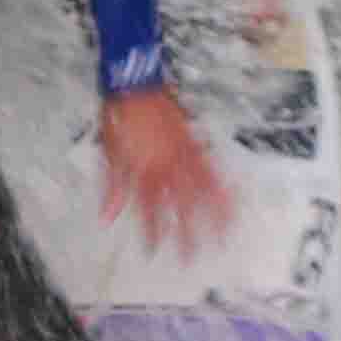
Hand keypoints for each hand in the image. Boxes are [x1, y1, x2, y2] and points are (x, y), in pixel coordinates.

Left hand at [95, 83, 232, 258]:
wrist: (134, 83)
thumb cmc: (118, 116)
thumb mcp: (108, 152)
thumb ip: (112, 188)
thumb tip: (107, 215)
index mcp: (142, 172)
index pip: (149, 212)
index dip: (152, 233)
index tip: (155, 251)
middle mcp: (165, 167)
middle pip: (179, 208)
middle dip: (187, 234)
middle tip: (193, 257)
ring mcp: (182, 155)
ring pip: (201, 191)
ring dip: (214, 215)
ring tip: (226, 235)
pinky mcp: (193, 142)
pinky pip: (211, 167)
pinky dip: (222, 184)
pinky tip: (233, 196)